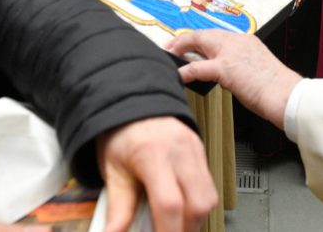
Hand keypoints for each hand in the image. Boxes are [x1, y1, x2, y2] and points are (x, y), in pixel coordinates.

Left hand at [97, 117, 216, 231]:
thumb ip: (117, 209)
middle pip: (199, 204)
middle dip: (187, 229)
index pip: (170, 204)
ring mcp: (194, 149)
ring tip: (174, 223)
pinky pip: (209, 185)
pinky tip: (181, 207)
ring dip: (194, 219)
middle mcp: (179, 150)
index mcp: (152, 153)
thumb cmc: (120, 132)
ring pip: (210, 197)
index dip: (167, 231)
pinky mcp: (200, 151)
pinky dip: (197, 203)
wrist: (131, 102)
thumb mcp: (112, 171)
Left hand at [166, 31, 300, 128]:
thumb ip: (240, 67)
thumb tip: (223, 75)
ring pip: (198, 42)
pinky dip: (184, 70)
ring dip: (180, 48)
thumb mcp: (257, 69)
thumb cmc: (278, 89)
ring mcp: (231, 53)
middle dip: (184, 40)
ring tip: (168, 55)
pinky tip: (176, 74)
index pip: (216, 36)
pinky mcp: (226, 68)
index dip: (199, 40)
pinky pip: (197, 67)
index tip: (189, 45)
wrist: (287, 95)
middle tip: (170, 47)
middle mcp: (238, 41)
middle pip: (204, 34)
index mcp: (246, 41)